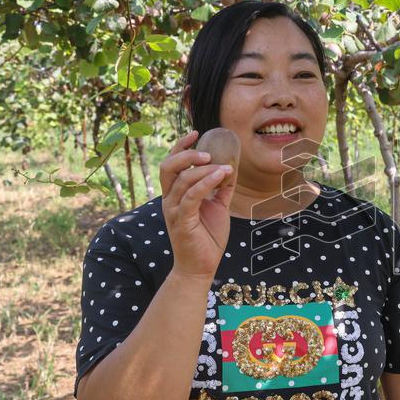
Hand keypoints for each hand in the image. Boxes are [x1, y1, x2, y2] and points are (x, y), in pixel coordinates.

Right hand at [160, 130, 234, 278]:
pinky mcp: (181, 222)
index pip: (171, 164)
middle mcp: (169, 200)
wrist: (202, 267)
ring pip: (181, 180)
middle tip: (208, 152)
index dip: (181, 146)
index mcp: (176, 194)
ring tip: (224, 166)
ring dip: (204, 169)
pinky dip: (206, 182)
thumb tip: (232, 168)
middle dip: (186, 153)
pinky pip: (190, 197)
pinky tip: (221, 175)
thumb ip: (222, 189)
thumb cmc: (207, 238)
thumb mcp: (218, 207)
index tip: (196, 132)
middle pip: (168, 167)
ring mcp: (173, 211)